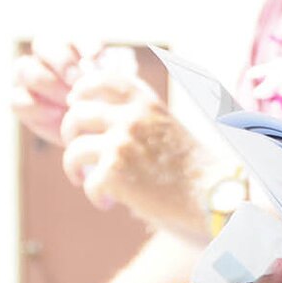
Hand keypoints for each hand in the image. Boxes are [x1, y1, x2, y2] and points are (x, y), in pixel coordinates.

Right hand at [10, 38, 97, 145]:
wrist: (93, 130)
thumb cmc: (105, 103)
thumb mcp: (112, 87)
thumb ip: (105, 73)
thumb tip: (98, 64)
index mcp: (73, 45)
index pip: (74, 35)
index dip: (85, 45)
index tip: (97, 61)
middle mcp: (47, 56)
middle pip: (43, 44)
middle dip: (63, 62)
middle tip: (79, 81)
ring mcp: (28, 77)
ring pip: (25, 68)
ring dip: (50, 85)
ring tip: (70, 100)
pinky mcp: (20, 100)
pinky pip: (19, 99)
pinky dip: (39, 108)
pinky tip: (58, 114)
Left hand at [58, 70, 216, 232]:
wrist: (212, 193)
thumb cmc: (194, 166)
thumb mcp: (170, 127)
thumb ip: (140, 119)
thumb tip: (102, 122)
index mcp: (147, 103)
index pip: (104, 80)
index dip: (83, 88)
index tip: (75, 102)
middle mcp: (132, 118)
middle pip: (77, 114)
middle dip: (69, 132)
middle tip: (77, 148)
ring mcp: (120, 144)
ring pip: (74, 150)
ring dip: (73, 167)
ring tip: (83, 179)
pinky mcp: (114, 172)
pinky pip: (88, 182)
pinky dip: (95, 196)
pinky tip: (108, 202)